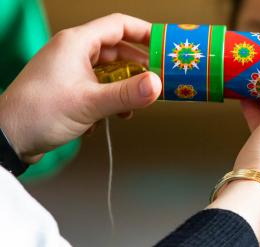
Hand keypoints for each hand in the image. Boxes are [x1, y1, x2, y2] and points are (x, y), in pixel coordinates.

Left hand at [0, 14, 160, 162]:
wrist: (7, 138)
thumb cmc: (37, 113)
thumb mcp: (90, 103)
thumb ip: (127, 93)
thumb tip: (157, 84)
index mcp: (76, 43)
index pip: (119, 25)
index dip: (145, 33)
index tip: (165, 46)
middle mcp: (73, 52)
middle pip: (118, 50)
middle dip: (139, 67)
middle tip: (158, 80)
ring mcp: (70, 71)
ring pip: (110, 71)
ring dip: (126, 87)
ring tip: (135, 104)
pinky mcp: (69, 89)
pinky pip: (100, 86)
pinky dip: (111, 99)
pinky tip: (112, 116)